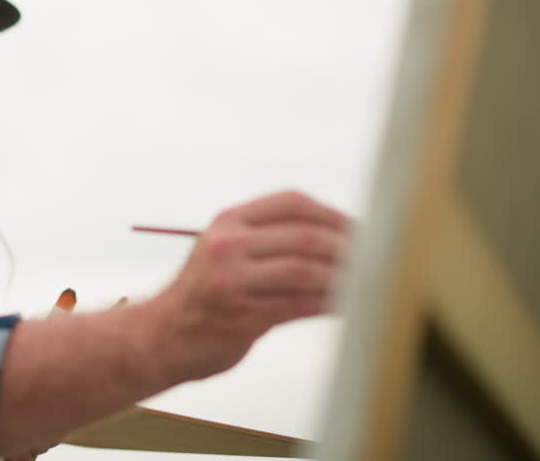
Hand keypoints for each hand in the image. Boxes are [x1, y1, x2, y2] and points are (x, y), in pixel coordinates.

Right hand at [154, 189, 350, 382]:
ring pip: (305, 272)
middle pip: (304, 237)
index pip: (291, 203)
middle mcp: (227, 245)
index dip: (333, 215)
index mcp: (227, 221)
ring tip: (368, 284)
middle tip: (377, 260)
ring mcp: (232, 280)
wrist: (163, 336)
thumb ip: (267, 237)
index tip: (362, 230)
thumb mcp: (224, 250)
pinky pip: (300, 305)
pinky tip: (347, 307)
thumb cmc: (206, 294)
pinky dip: (330, 305)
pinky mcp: (241, 315)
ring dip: (344, 279)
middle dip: (347, 248)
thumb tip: (339, 236)